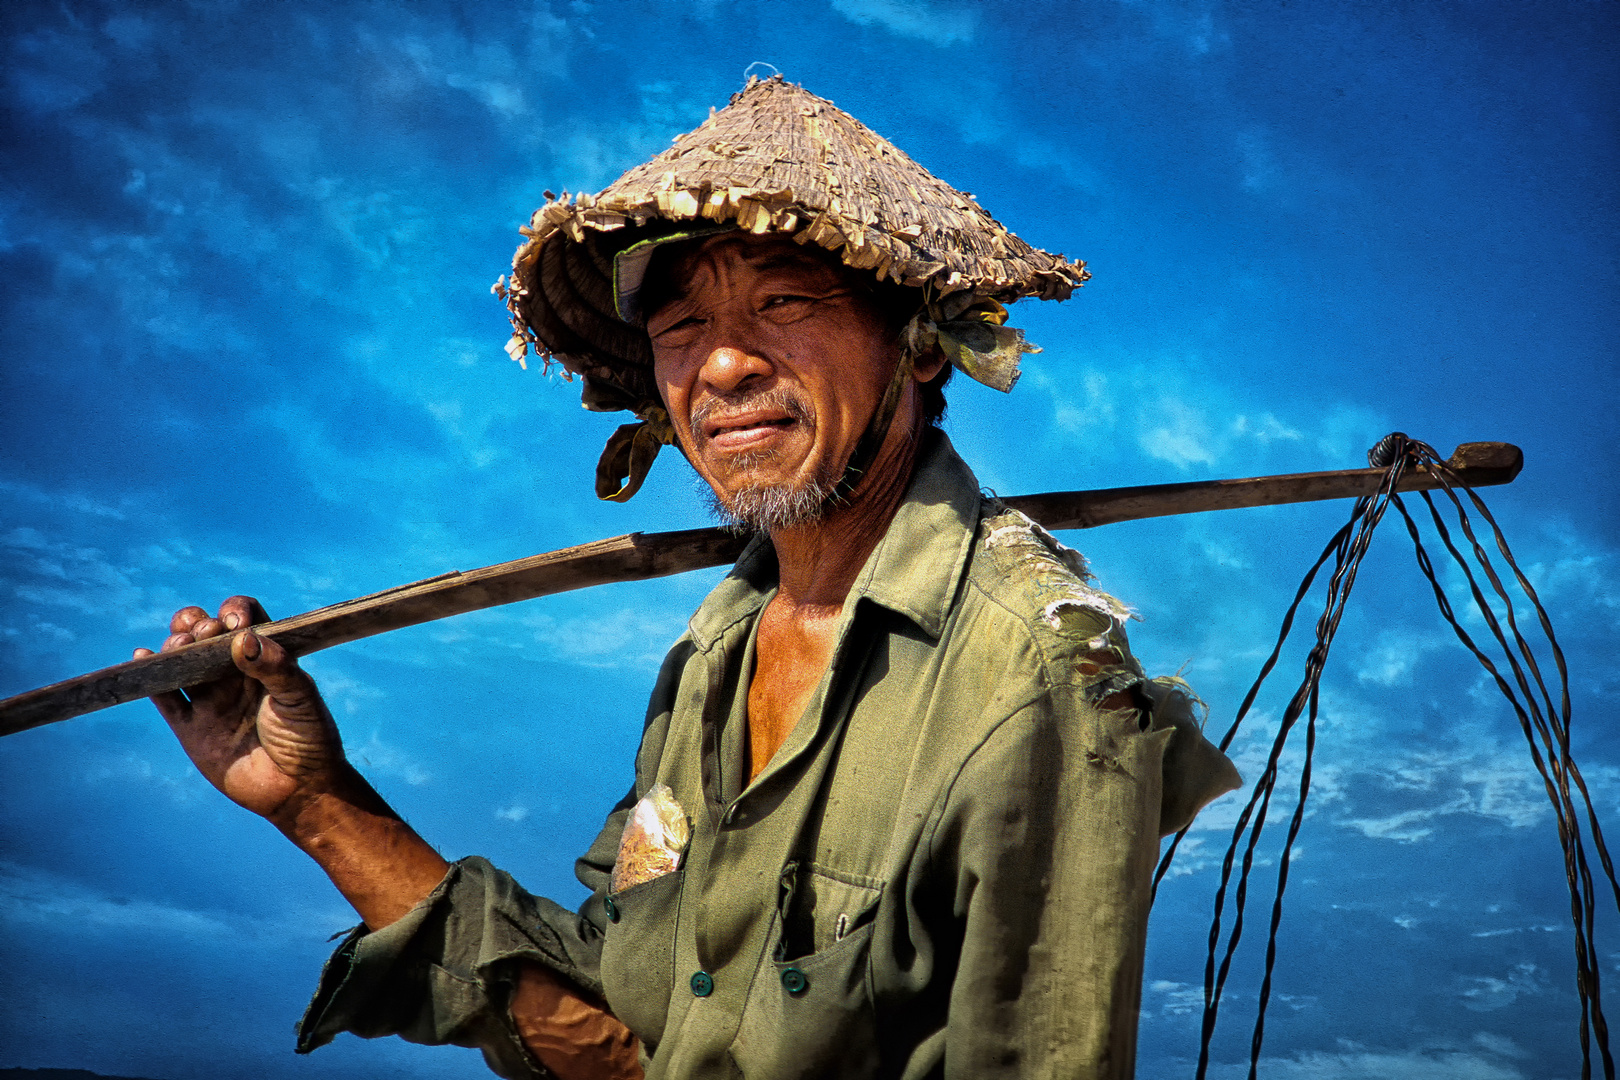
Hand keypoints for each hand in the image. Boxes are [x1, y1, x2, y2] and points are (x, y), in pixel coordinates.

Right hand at [138, 596, 342, 822]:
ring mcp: (211, 699)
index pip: (244, 619)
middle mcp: (235, 674)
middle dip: (196, 624)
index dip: (234, 612)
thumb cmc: (310, 740)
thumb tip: (243, 638)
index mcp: (266, 659)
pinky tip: (143, 658)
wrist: (299, 791)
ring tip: (178, 648)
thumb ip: (276, 667)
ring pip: (180, 660)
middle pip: (204, 633)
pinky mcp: (191, 728)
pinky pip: (165, 698)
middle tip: (203, 634)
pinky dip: (150, 679)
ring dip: (173, 646)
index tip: (233, 623)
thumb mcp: (301, 699)